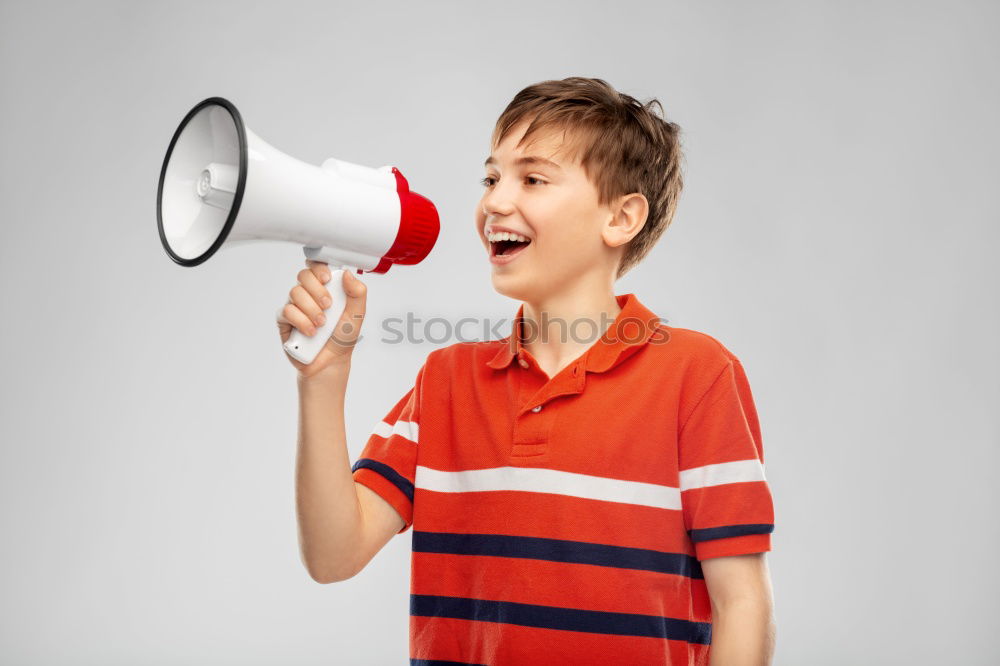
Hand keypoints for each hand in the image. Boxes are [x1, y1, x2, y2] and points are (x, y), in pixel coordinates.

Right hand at [276, 260, 366, 377]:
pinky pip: (287, 311)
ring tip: (322, 325)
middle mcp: (309, 293)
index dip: (319, 267)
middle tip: (329, 306)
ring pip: (295, 292)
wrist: (331, 361)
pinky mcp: (285, 320)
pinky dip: (301, 321)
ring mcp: (295, 305)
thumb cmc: (343, 336)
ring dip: (312, 309)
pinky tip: (311, 332)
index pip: (317, 266)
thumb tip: (347, 273)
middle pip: (304, 275)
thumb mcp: (357, 314)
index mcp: (326, 287)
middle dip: (317, 290)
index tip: (327, 279)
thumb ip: (357, 292)